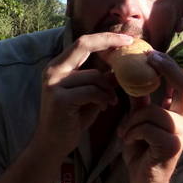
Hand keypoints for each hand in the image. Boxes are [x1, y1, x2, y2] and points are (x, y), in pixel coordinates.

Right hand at [35, 32, 133, 159]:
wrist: (52, 144)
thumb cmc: (72, 118)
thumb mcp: (90, 95)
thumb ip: (101, 79)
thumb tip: (121, 66)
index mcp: (58, 66)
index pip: (83, 42)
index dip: (105, 37)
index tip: (126, 38)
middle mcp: (52, 70)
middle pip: (83, 44)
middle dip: (109, 41)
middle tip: (130, 44)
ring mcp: (54, 84)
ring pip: (94, 75)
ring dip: (109, 89)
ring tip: (111, 101)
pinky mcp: (60, 99)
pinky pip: (92, 91)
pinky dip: (103, 98)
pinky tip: (104, 107)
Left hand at [117, 51, 182, 182]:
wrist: (143, 182)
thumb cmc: (142, 150)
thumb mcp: (140, 120)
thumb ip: (141, 100)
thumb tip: (134, 73)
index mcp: (181, 113)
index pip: (182, 83)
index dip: (169, 66)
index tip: (152, 53)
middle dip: (166, 70)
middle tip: (148, 59)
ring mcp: (182, 134)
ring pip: (153, 111)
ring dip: (133, 121)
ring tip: (126, 132)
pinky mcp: (172, 146)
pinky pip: (147, 128)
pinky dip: (132, 133)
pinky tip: (129, 143)